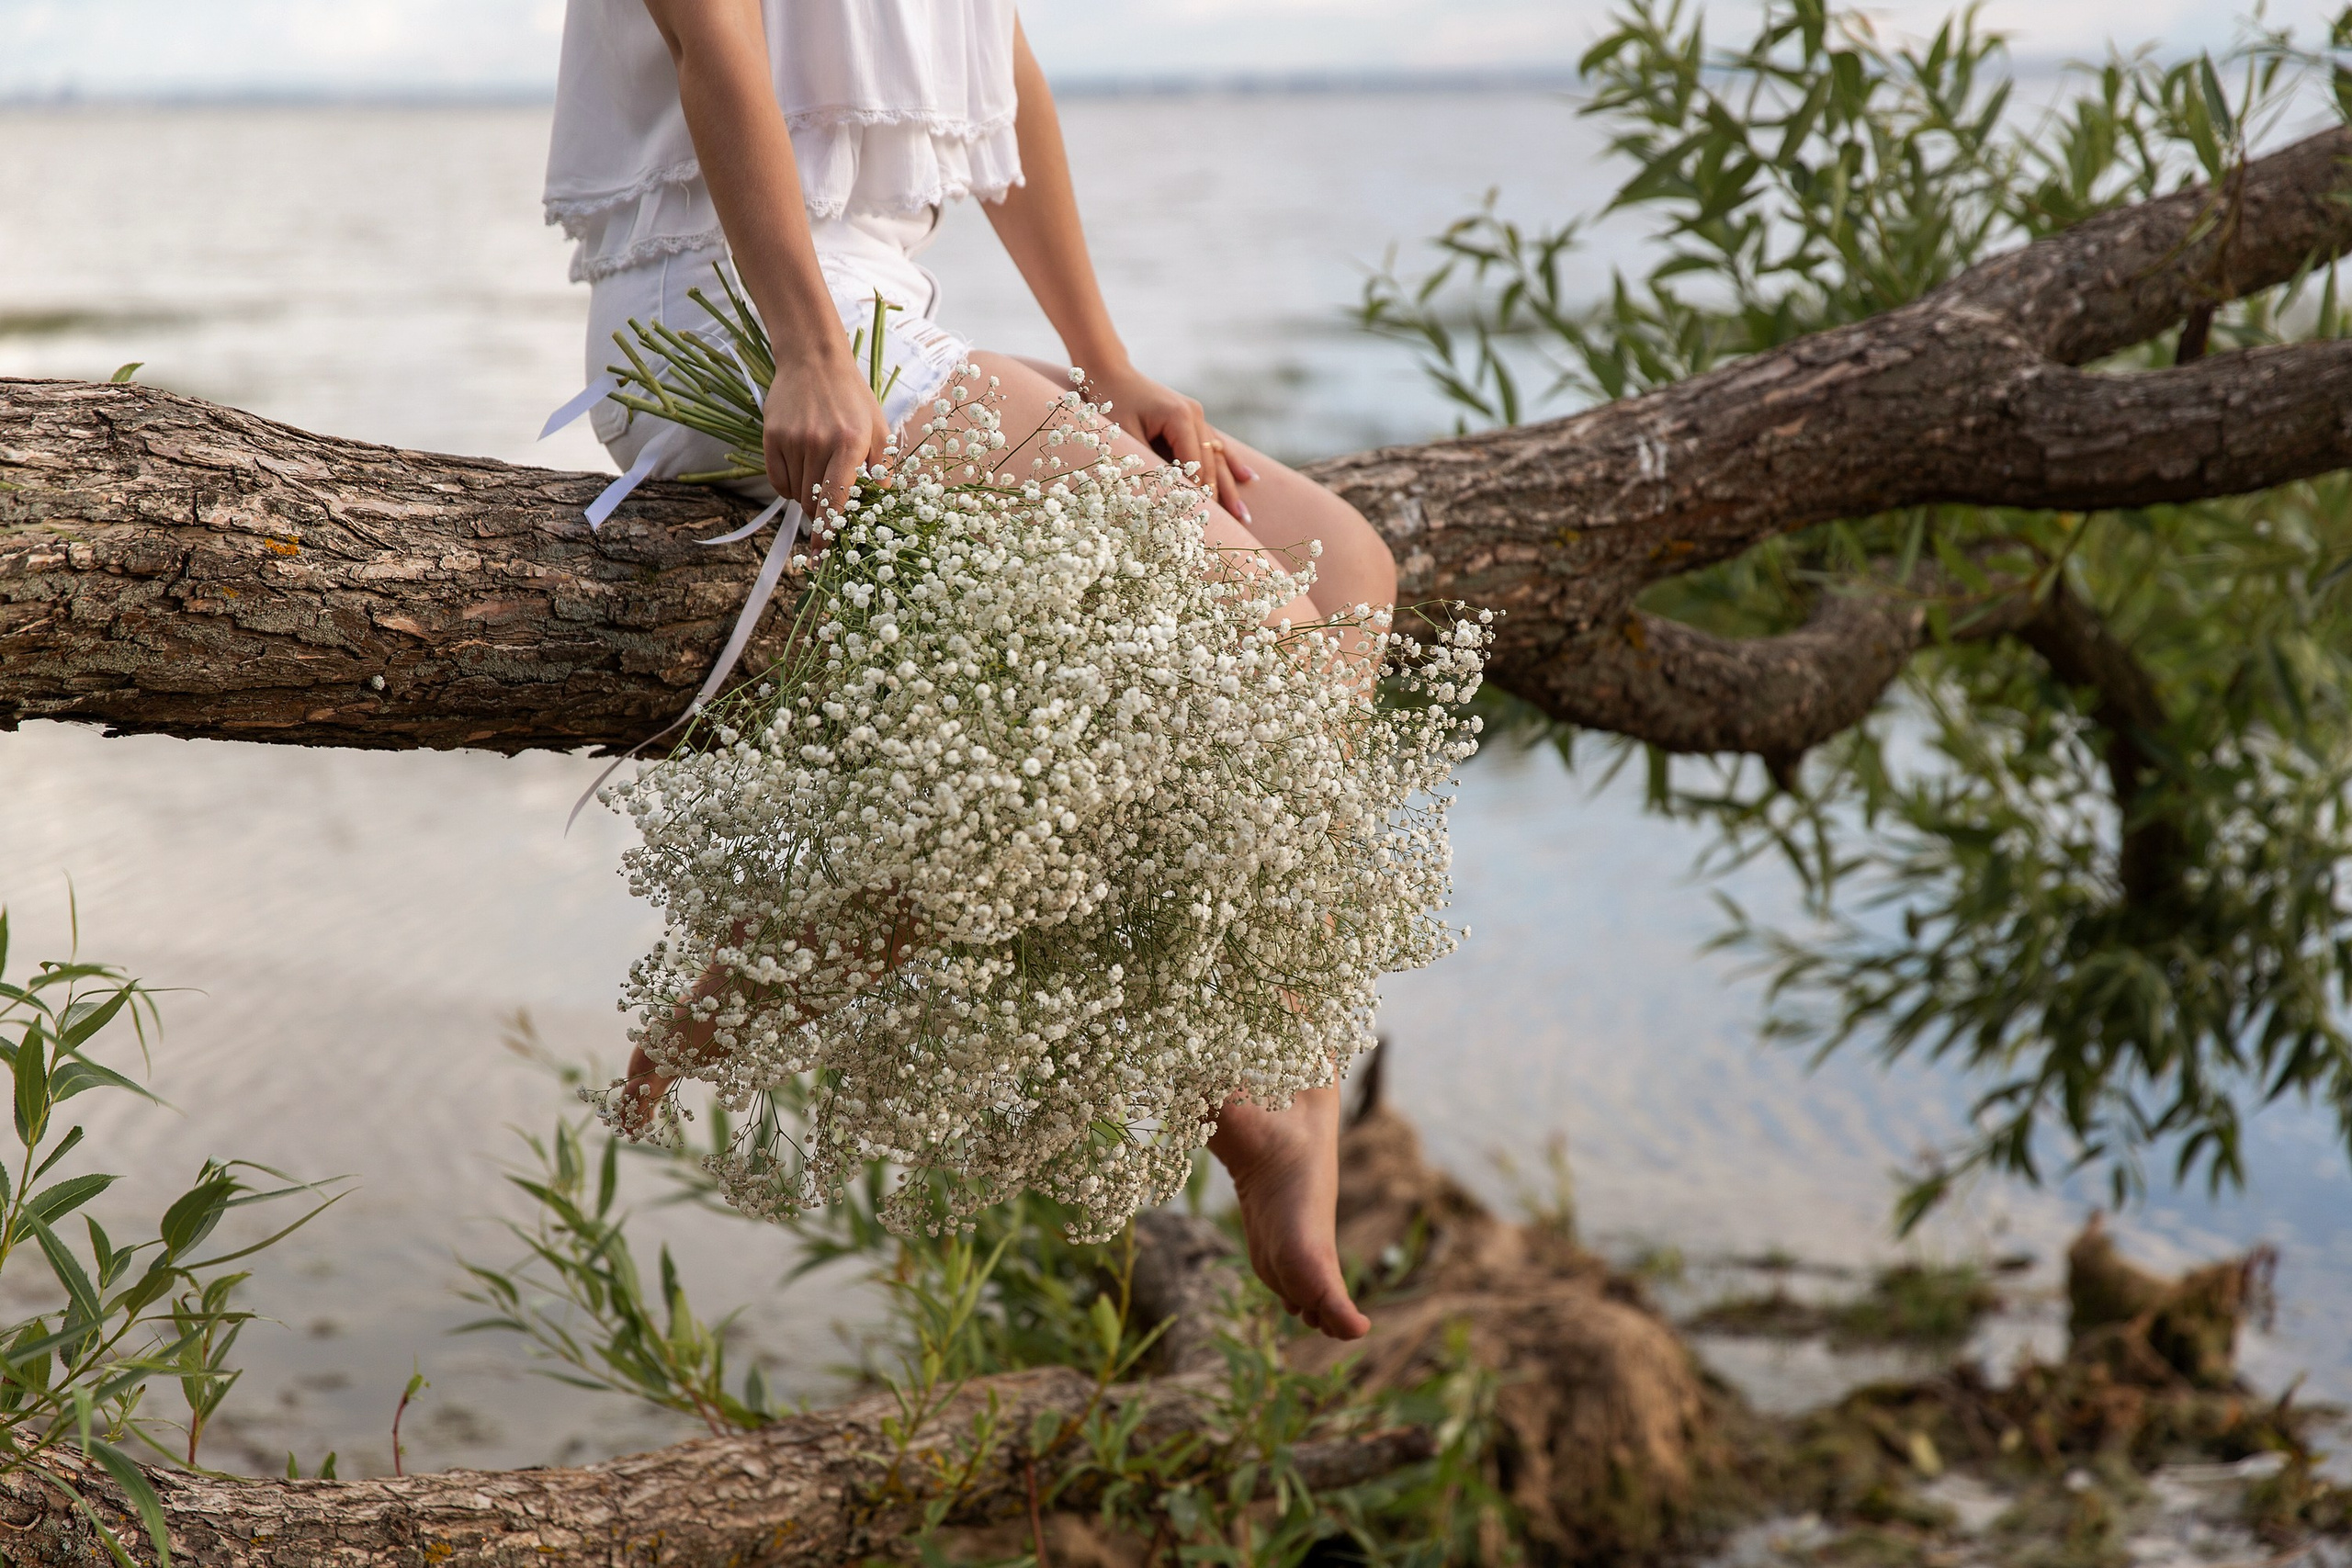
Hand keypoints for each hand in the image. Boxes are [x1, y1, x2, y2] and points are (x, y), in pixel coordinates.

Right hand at [766, 347, 892, 524]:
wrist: (814, 360)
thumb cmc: (851, 398)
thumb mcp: (879, 427)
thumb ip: (882, 466)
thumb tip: (881, 502)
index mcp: (850, 443)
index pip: (837, 498)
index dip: (829, 530)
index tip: (823, 552)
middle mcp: (819, 443)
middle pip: (813, 501)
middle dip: (821, 514)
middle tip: (829, 508)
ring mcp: (792, 440)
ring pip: (795, 493)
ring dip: (806, 497)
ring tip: (817, 476)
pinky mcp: (771, 436)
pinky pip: (777, 481)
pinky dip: (788, 486)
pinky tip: (799, 471)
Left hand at [1081, 363, 1258, 523]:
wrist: (1108, 371)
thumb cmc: (1109, 403)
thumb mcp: (1125, 438)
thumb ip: (1149, 465)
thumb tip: (1169, 498)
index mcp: (1180, 417)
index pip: (1195, 466)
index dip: (1199, 495)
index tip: (1203, 523)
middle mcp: (1195, 414)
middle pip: (1210, 464)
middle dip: (1220, 497)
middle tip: (1233, 528)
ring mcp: (1197, 414)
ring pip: (1216, 456)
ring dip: (1230, 486)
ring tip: (1244, 515)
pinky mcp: (1192, 416)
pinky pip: (1214, 443)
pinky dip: (1229, 462)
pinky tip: (1248, 478)